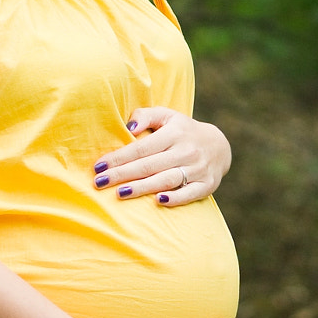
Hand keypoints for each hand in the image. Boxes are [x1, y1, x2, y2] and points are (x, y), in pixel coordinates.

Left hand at [93, 106, 231, 206]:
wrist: (219, 146)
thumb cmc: (182, 131)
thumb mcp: (167, 116)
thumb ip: (146, 115)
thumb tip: (128, 127)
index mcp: (174, 133)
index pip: (142, 148)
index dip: (119, 157)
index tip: (98, 166)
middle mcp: (186, 151)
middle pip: (149, 165)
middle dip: (122, 174)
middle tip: (99, 182)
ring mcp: (197, 169)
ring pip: (166, 180)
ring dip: (142, 188)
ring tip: (120, 194)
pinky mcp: (207, 185)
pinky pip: (190, 194)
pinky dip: (175, 198)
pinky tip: (158, 201)